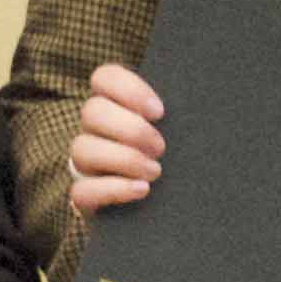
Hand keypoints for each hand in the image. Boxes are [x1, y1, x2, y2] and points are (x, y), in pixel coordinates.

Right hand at [66, 64, 164, 215]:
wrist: (169, 203)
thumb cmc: (176, 156)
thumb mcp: (179, 130)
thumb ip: (179, 113)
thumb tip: (199, 99)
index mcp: (114, 103)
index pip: (104, 78)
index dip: (129, 89)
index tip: (160, 112)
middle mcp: (94, 128)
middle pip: (92, 111)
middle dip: (130, 129)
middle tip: (161, 147)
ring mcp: (85, 162)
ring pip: (82, 149)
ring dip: (123, 159)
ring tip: (155, 171)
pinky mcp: (84, 195)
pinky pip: (81, 191)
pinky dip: (113, 189)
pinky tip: (142, 189)